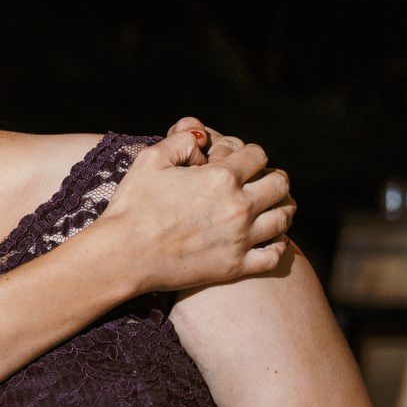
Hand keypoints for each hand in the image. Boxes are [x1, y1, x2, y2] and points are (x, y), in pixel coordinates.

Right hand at [97, 119, 293, 292]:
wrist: (123, 255)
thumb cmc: (132, 206)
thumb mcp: (149, 160)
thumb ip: (180, 140)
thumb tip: (201, 140)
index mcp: (220, 177)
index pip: (257, 155)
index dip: (247, 153)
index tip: (236, 160)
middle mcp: (239, 206)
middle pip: (280, 184)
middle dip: (272, 177)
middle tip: (260, 181)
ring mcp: (241, 238)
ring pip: (284, 217)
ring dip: (281, 207)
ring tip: (269, 208)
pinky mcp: (236, 266)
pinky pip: (275, 254)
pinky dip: (278, 244)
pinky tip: (267, 239)